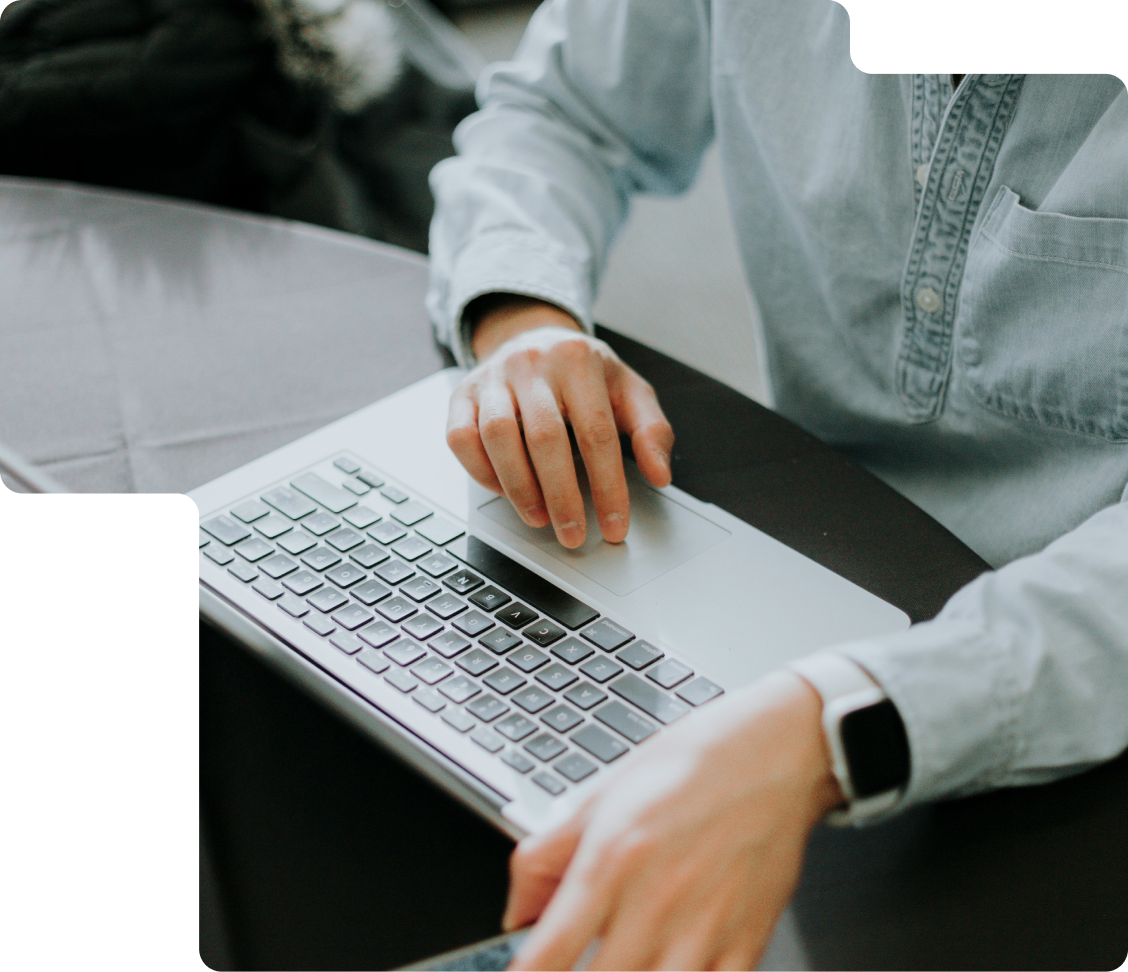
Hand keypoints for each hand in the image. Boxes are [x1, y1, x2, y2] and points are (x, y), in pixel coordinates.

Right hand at [447, 296, 673, 548]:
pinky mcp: (462, 394)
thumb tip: (660, 474)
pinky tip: (504, 491)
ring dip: (519, 488)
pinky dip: (481, 471)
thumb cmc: (583, 372)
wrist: (531, 334)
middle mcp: (532, 364)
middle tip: (573, 534)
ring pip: (497, 436)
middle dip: (561, 496)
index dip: (608, 486)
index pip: (597, 433)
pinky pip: (461, 437)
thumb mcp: (628, 390)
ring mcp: (492, 377)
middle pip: (545, 438)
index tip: (614, 526)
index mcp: (579, 360)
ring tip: (539, 518)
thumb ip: (652, 429)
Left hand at [502, 671, 843, 971]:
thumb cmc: (693, 763)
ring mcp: (704, 930)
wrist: (778, 752)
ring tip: (622, 962)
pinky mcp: (746, 944)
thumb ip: (548, 853)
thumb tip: (516, 912)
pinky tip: (666, 965)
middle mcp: (655, 901)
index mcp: (611, 859)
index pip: (547, 954)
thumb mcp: (604, 793)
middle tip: (575, 962)